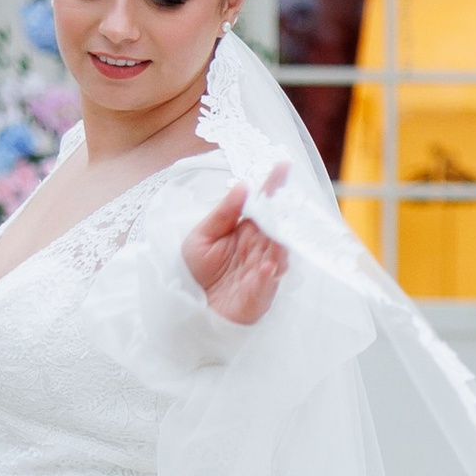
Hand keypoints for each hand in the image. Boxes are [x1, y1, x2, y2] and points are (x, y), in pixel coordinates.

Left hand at [183, 168, 289, 326]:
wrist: (187, 309)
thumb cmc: (195, 273)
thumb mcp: (201, 236)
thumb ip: (223, 213)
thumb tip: (243, 186)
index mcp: (246, 230)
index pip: (264, 205)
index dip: (274, 186)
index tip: (282, 166)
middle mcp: (259, 247)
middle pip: (277, 225)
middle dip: (284, 211)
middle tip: (288, 195)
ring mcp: (263, 270)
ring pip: (280, 252)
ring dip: (281, 242)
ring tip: (281, 228)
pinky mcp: (260, 294)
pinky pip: (268, 283)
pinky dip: (269, 274)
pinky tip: (268, 265)